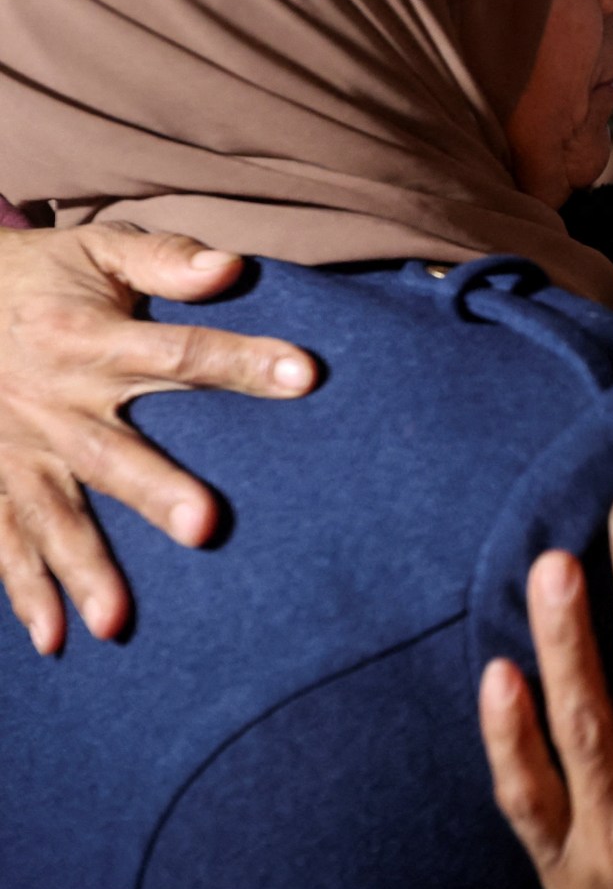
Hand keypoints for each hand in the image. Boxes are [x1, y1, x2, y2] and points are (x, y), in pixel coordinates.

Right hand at [0, 223, 316, 652]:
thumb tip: (233, 267)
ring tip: (119, 622)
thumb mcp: (98, 249)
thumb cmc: (38, 276)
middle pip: (113, 452)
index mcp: (90, 338)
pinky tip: (56, 639)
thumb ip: (166, 259)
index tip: (306, 374)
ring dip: (84, 569)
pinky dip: (24, 590)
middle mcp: (55, 401)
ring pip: (53, 514)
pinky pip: (3, 538)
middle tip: (207, 527)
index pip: (182, 352)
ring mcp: (17, 449)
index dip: (244, 360)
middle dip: (157, 490)